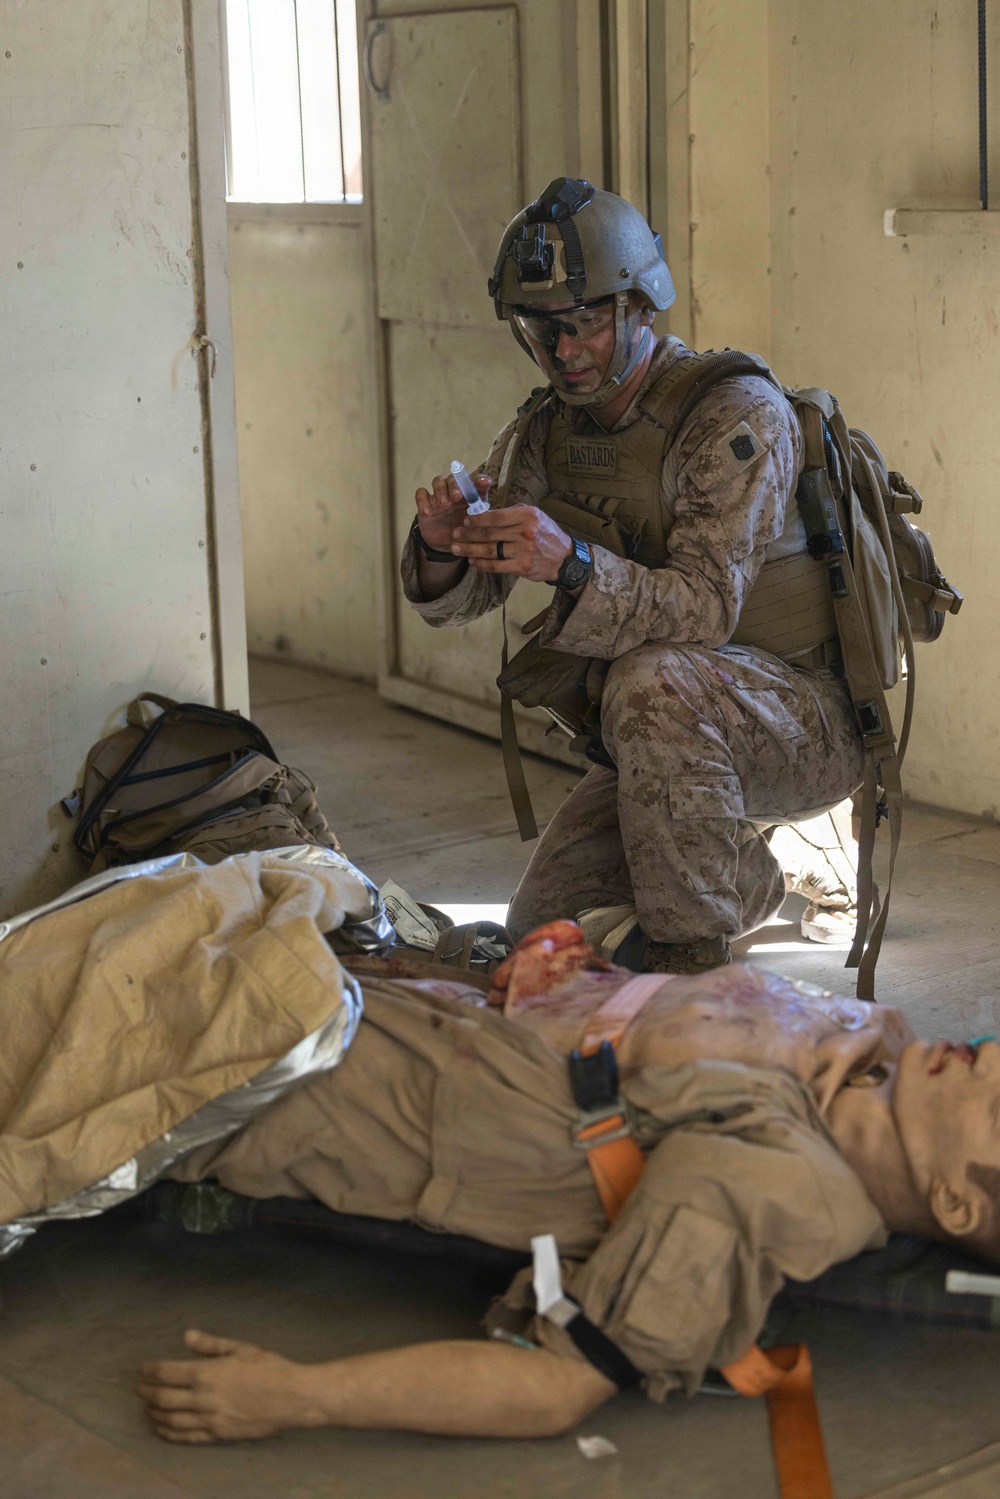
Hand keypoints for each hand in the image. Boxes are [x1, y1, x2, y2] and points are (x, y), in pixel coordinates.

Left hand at [135, 1328, 312, 1443]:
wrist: (292, 1397)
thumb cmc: (268, 1367)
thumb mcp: (240, 1348)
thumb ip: (210, 1344)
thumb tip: (186, 1335)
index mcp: (207, 1373)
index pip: (166, 1373)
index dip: (149, 1371)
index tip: (141, 1370)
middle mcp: (203, 1398)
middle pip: (163, 1398)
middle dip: (145, 1393)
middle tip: (137, 1389)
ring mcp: (210, 1419)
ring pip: (171, 1419)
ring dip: (154, 1413)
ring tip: (147, 1408)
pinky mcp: (218, 1435)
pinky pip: (186, 1437)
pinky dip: (169, 1433)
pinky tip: (161, 1428)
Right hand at [415, 472, 491, 552]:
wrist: (448, 545)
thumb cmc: (466, 532)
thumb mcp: (477, 528)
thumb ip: (482, 520)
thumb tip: (488, 515)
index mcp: (471, 495)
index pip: (476, 482)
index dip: (480, 480)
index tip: (485, 483)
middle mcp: (455, 491)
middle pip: (454, 478)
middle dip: (455, 486)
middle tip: (457, 497)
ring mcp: (439, 496)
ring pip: (438, 481)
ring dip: (440, 490)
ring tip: (443, 504)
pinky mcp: (426, 503)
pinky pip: (421, 494)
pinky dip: (422, 501)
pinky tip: (427, 512)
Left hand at [450, 504, 571, 582]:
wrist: (564, 558)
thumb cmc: (547, 534)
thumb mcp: (535, 515)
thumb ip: (513, 513)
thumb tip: (488, 512)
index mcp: (527, 516)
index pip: (496, 516)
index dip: (477, 518)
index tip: (464, 519)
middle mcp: (525, 532)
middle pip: (489, 533)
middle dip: (468, 534)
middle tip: (454, 534)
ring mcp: (524, 551)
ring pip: (489, 550)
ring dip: (469, 550)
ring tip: (456, 549)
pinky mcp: (522, 567)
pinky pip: (496, 565)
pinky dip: (482, 565)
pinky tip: (473, 562)